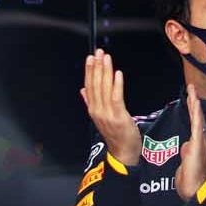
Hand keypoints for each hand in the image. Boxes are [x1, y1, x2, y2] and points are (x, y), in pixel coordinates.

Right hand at [80, 49, 141, 168]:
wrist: (123, 152)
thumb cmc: (115, 134)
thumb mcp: (101, 117)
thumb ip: (90, 102)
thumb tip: (82, 90)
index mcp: (93, 109)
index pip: (89, 86)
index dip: (89, 71)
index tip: (90, 58)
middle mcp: (97, 111)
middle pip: (95, 85)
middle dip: (96, 67)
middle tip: (98, 53)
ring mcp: (107, 114)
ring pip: (104, 89)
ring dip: (105, 72)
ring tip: (106, 58)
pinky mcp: (119, 116)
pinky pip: (116, 97)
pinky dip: (116, 85)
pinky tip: (117, 73)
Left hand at [176, 83, 205, 201]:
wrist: (195, 190)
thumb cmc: (190, 180)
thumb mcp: (186, 163)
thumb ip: (187, 152)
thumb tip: (186, 146)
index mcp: (197, 144)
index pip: (194, 123)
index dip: (192, 110)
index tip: (190, 98)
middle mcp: (201, 141)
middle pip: (197, 118)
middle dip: (194, 103)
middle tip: (192, 88)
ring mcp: (200, 142)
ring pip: (198, 119)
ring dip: (195, 104)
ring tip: (193, 91)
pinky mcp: (198, 145)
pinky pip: (197, 126)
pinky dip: (196, 114)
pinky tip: (195, 103)